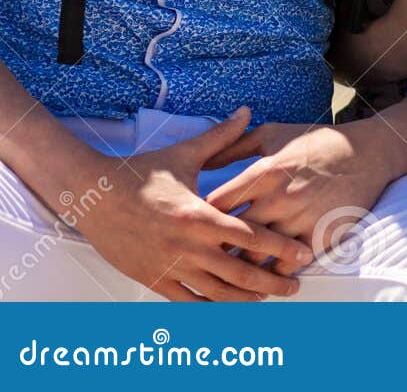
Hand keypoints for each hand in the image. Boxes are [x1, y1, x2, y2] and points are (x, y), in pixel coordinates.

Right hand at [72, 107, 312, 300]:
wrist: (93, 196)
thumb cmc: (141, 173)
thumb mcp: (185, 153)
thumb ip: (222, 136)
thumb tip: (247, 111)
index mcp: (200, 216)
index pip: (251, 237)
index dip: (280, 248)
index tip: (303, 254)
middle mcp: (187, 246)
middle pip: (239, 273)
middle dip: (271, 282)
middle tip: (294, 286)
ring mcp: (169, 266)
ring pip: (215, 293)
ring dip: (244, 299)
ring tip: (265, 298)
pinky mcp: (152, 278)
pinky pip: (185, 301)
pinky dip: (209, 306)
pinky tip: (226, 305)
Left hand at [203, 120, 401, 267]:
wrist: (368, 152)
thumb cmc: (315, 141)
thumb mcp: (273, 134)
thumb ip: (234, 146)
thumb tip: (202, 162)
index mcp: (265, 172)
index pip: (217, 205)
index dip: (199, 218)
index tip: (191, 227)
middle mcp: (280, 198)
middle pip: (233, 236)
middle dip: (215, 249)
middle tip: (202, 258)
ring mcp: (302, 218)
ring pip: (260, 256)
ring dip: (242, 267)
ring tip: (228, 274)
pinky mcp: (322, 234)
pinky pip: (291, 264)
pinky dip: (276, 273)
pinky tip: (266, 276)